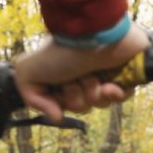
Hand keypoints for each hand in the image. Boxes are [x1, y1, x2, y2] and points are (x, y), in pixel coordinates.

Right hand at [14, 22, 150, 122]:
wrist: (94, 34)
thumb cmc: (61, 51)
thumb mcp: (28, 72)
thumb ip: (32, 99)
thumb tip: (57, 118)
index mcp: (60, 74)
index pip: (60, 104)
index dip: (59, 102)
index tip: (57, 89)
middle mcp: (81, 74)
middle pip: (80, 106)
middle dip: (76, 98)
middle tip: (75, 79)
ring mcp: (103, 74)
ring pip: (100, 104)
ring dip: (94, 94)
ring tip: (92, 77)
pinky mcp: (124, 74)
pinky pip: (121, 98)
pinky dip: (115, 94)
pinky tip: (110, 86)